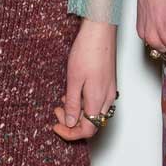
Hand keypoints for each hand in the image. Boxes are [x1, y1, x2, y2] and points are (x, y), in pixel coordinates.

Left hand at [52, 19, 116, 141]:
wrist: (100, 32)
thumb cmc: (87, 51)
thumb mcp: (74, 80)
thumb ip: (72, 103)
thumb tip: (71, 122)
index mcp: (98, 100)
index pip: (87, 130)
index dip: (70, 133)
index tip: (56, 125)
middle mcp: (107, 99)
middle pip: (92, 124)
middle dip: (72, 123)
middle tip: (56, 110)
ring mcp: (109, 91)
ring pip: (94, 114)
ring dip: (78, 113)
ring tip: (62, 101)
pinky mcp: (108, 84)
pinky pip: (97, 103)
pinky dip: (84, 104)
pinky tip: (74, 93)